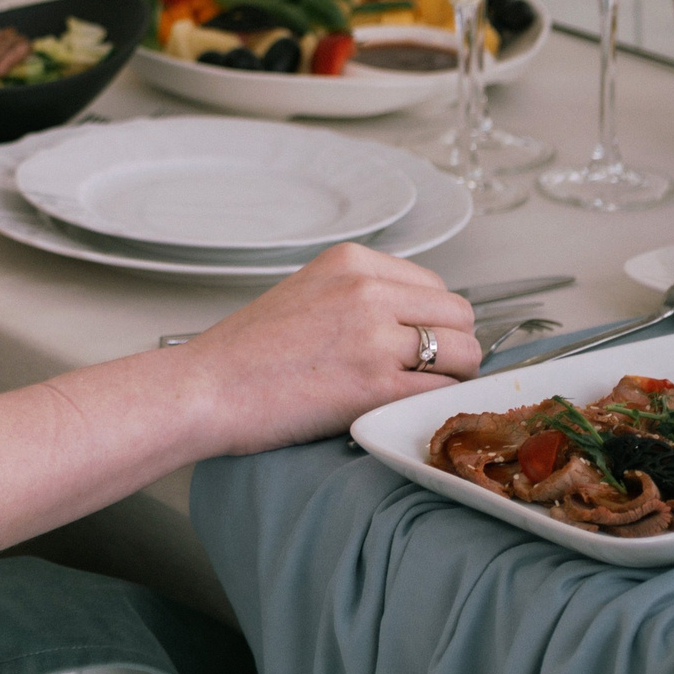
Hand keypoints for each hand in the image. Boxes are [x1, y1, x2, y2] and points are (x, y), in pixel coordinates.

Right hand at [166, 242, 479, 455]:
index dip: (432, 321)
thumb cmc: (247, 352)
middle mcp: (367, 290)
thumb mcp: (307, 293)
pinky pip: (443, 393)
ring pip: (466, 354)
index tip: (416, 344)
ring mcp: (375, 337)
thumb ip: (361, 295)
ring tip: (411, 392)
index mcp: (350, 262)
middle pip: (460, 315)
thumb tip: (417, 322)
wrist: (207, 388)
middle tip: (421, 373)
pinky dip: (433, 406)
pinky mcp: (377, 385)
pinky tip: (402, 410)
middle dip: (451, 347)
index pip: (435, 286)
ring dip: (450, 378)